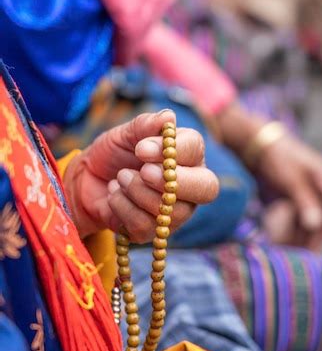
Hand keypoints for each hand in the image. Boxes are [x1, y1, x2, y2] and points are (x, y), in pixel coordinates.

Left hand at [64, 110, 218, 239]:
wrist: (87, 181)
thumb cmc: (113, 154)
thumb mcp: (124, 134)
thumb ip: (145, 125)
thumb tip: (169, 118)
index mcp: (188, 155)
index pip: (196, 150)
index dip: (173, 150)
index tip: (142, 148)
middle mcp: (190, 185)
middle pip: (206, 188)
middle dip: (174, 181)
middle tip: (143, 171)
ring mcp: (176, 212)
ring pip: (172, 209)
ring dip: (137, 191)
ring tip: (120, 177)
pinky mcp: (154, 232)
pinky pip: (146, 225)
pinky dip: (123, 206)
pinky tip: (115, 195)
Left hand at [215, 102, 321, 247]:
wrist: (259, 145)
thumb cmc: (278, 158)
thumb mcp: (292, 179)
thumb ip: (306, 201)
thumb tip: (317, 224)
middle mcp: (320, 188)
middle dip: (315, 238)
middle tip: (308, 257)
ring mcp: (308, 194)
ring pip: (309, 222)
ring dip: (302, 237)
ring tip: (293, 253)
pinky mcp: (296, 199)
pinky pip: (297, 219)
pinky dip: (292, 230)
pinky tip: (284, 242)